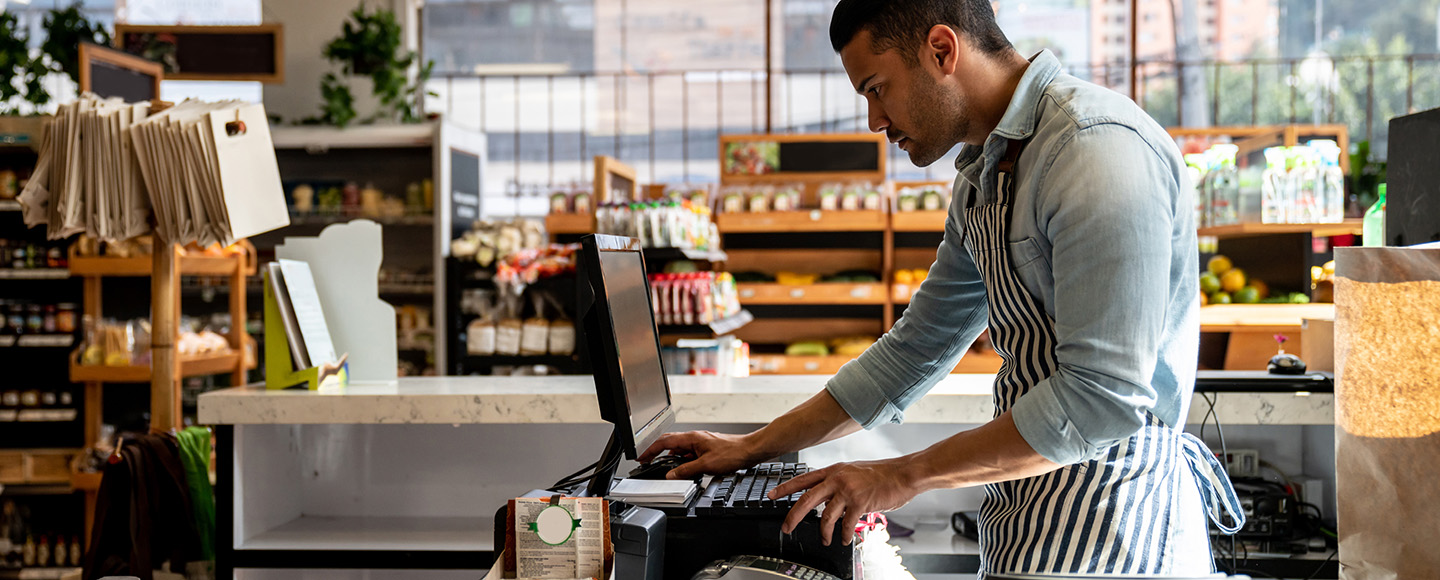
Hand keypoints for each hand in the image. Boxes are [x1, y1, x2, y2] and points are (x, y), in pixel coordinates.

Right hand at [638, 430, 761, 479]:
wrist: (749, 450)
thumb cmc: (732, 452)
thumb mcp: (706, 465)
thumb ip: (686, 470)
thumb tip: (671, 474)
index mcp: (691, 438)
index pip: (664, 442)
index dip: (650, 449)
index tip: (641, 456)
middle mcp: (694, 438)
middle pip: (669, 444)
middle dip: (657, 453)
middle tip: (648, 461)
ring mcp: (701, 443)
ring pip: (680, 450)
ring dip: (672, 459)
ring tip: (667, 470)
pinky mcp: (707, 449)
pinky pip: (689, 455)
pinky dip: (683, 462)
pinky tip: (685, 470)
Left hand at [768, 458, 923, 545]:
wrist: (902, 474)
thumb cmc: (881, 474)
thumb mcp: (852, 472)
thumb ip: (837, 483)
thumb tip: (825, 498)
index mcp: (833, 470)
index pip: (803, 479)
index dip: (785, 488)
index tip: (771, 495)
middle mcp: (837, 478)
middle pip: (806, 499)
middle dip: (793, 516)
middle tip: (786, 528)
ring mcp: (848, 490)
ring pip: (825, 516)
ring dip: (824, 532)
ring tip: (825, 540)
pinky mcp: (860, 502)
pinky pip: (845, 524)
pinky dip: (843, 534)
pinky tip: (844, 539)